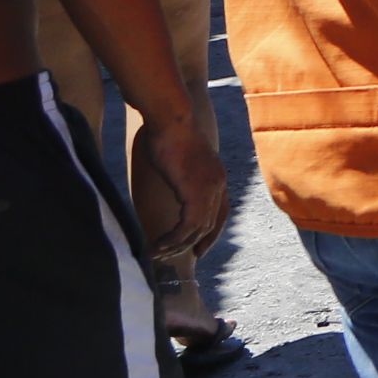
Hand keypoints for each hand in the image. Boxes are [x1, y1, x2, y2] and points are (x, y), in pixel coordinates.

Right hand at [134, 113, 229, 271]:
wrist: (172, 120)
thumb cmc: (171, 134)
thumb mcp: (183, 160)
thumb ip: (184, 176)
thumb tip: (174, 185)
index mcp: (218, 177)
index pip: (221, 213)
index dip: (211, 234)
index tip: (198, 250)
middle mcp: (218, 184)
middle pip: (210, 225)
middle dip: (190, 245)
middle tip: (169, 257)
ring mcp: (209, 188)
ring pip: (198, 229)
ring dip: (176, 245)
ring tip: (156, 253)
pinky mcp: (194, 190)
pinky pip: (187, 225)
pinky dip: (173, 238)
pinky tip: (158, 243)